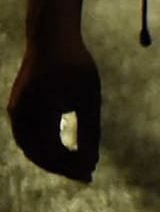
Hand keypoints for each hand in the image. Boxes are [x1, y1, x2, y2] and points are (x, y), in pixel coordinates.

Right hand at [8, 34, 100, 181]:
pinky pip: (30, 134)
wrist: (52, 37)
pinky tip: (66, 147)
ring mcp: (16, 111)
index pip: (50, 154)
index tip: (90, 173)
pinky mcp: (20, 106)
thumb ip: (89, 130)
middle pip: (38, 154)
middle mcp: (19, 117)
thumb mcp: (88, 98)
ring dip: (53, 157)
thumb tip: (91, 161)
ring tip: (78, 164)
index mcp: (34, 116)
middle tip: (86, 174)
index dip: (70, 166)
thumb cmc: (75, 65)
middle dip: (62, 166)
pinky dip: (46, 144)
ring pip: (32, 146)